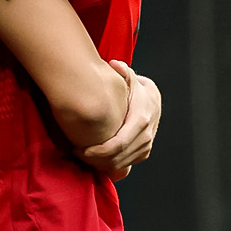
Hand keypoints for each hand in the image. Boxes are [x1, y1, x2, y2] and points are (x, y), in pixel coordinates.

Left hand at [79, 62, 159, 178]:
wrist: (153, 100)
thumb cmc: (137, 90)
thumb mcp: (131, 80)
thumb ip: (123, 73)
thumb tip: (115, 65)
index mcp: (141, 120)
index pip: (118, 144)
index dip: (97, 151)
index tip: (80, 149)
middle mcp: (145, 135)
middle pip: (118, 158)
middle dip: (95, 160)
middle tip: (77, 153)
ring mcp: (146, 145)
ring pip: (121, 164)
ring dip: (100, 164)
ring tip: (83, 156)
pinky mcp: (144, 152)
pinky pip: (126, 164)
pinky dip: (109, 165)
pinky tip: (95, 160)